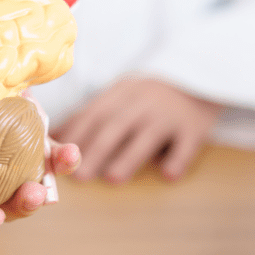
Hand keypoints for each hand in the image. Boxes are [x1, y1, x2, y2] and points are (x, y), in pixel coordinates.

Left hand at [52, 77, 223, 183]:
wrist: (199, 76)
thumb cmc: (150, 95)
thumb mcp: (121, 95)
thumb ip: (93, 114)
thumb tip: (56, 136)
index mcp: (121, 94)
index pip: (94, 114)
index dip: (76, 135)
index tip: (59, 157)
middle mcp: (143, 102)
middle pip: (116, 126)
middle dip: (95, 150)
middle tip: (79, 176)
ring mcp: (170, 114)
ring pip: (148, 136)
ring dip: (130, 157)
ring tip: (112, 179)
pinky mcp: (194, 127)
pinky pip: (186, 144)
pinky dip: (178, 159)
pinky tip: (168, 175)